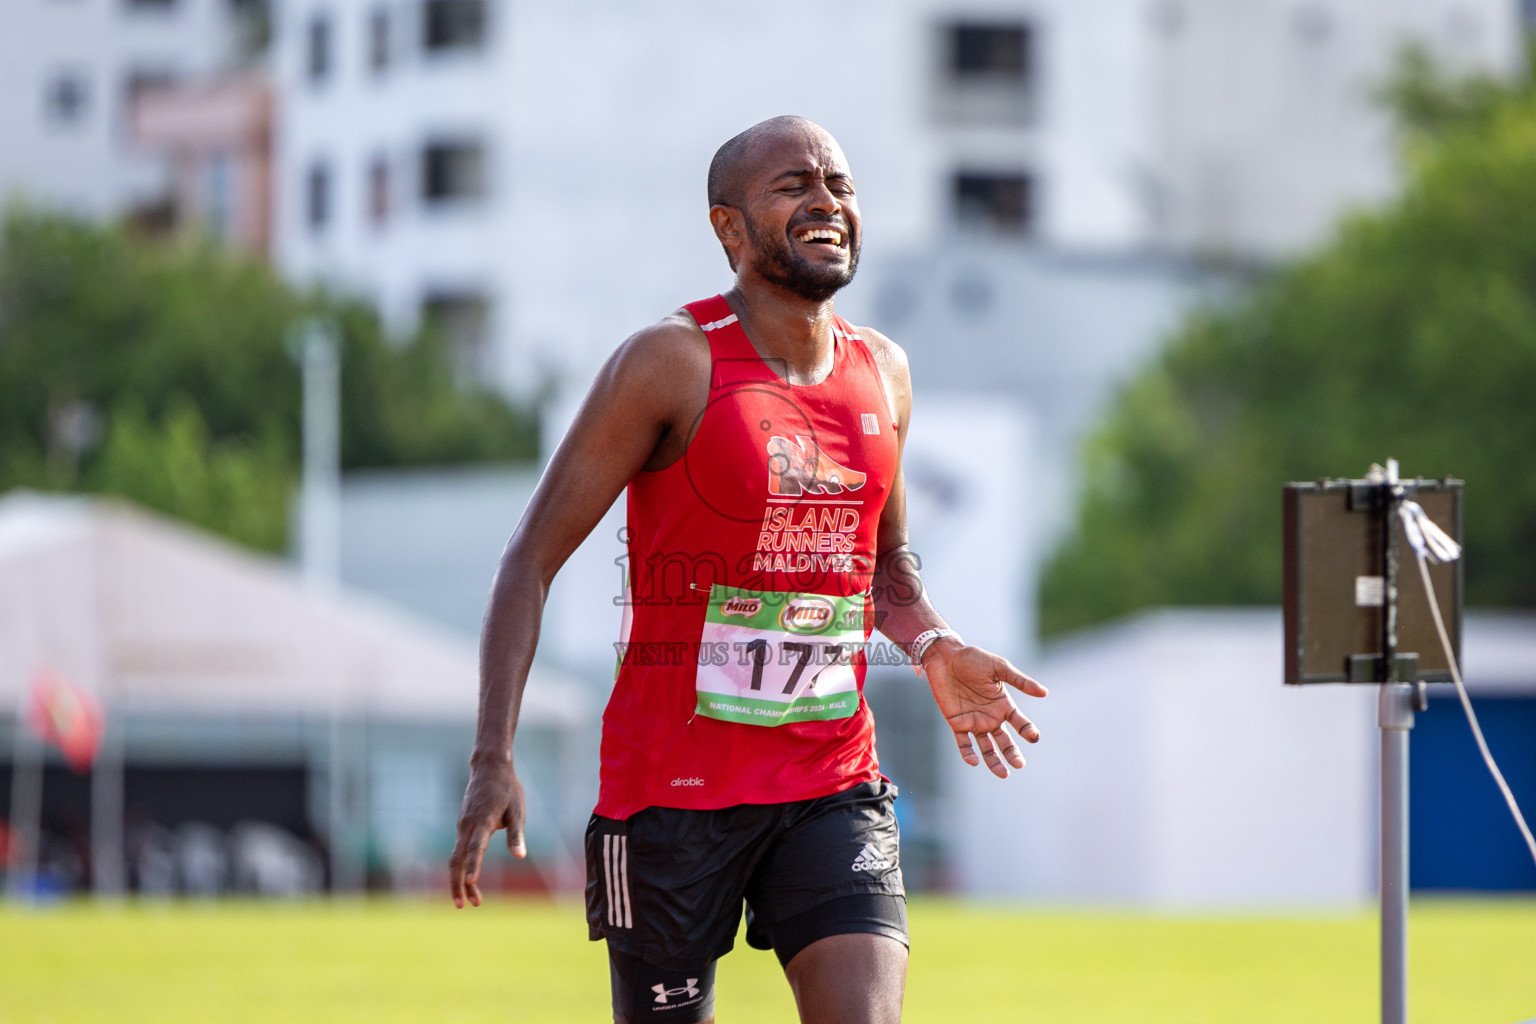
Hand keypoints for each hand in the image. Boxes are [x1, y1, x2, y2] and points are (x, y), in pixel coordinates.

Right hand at [448, 757, 526, 907]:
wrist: (489, 767)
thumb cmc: (507, 789)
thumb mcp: (518, 810)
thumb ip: (516, 835)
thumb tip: (520, 856)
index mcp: (482, 821)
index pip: (475, 847)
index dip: (473, 865)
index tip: (471, 882)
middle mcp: (467, 825)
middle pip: (456, 859)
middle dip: (458, 884)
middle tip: (464, 906)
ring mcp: (462, 826)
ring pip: (455, 857)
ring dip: (460, 880)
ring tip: (472, 901)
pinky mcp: (463, 826)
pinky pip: (459, 850)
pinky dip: (462, 867)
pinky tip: (470, 880)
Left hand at [923, 641, 1046, 778]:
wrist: (945, 657)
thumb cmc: (973, 659)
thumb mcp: (999, 667)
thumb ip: (1020, 681)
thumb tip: (1045, 692)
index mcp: (1003, 704)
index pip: (1020, 723)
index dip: (1028, 731)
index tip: (1033, 736)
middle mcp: (991, 717)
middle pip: (1005, 741)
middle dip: (1012, 753)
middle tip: (1019, 764)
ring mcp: (974, 721)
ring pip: (986, 747)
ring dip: (994, 761)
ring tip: (1003, 774)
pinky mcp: (956, 723)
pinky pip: (964, 743)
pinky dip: (968, 753)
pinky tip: (974, 761)